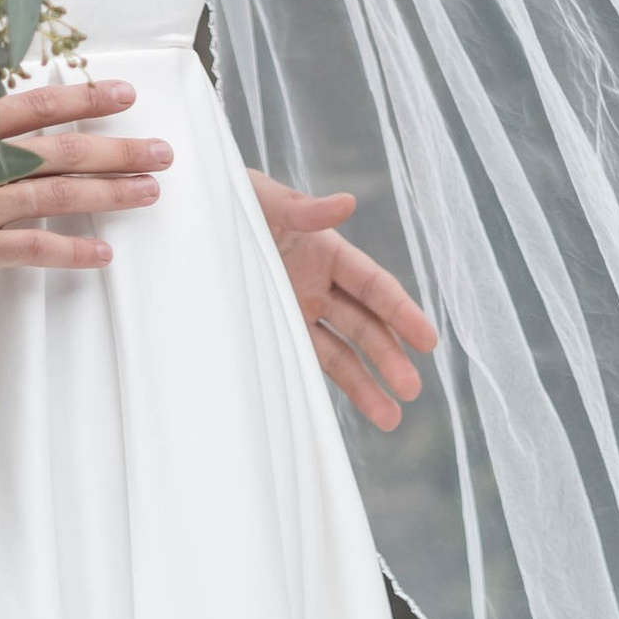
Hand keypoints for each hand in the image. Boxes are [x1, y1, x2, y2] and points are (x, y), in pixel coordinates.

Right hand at [0, 74, 168, 283]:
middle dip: (118, 151)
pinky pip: (33, 250)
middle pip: (63, 152)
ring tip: (149, 192)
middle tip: (161, 151)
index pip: (38, 107)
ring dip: (110, 194)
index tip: (125, 95)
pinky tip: (103, 254)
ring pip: (58, 196)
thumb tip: (8, 114)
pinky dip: (71, 252)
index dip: (85, 99)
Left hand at [250, 171, 437, 429]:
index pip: (374, 287)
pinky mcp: (273, 330)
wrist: (190, 219)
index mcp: (327, 251)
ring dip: (366, 384)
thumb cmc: (233, 199)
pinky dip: (324, 384)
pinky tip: (347, 409)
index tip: (428, 341)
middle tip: (412, 389)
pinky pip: (304, 360)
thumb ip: (304, 209)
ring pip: (341, 352)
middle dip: (390, 357)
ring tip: (390, 419)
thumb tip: (347, 202)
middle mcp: (319, 285)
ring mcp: (298, 311)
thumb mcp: (265, 199)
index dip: (402, 312)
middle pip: (365, 326)